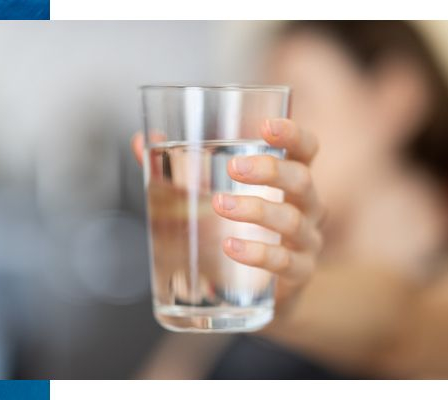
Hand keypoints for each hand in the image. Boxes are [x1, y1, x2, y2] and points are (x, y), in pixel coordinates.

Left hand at [132, 119, 323, 304]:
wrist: (255, 291)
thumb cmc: (237, 229)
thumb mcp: (210, 195)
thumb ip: (177, 168)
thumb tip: (140, 141)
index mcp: (290, 180)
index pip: (306, 149)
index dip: (293, 134)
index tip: (265, 126)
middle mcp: (306, 206)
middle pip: (301, 180)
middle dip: (269, 170)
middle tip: (233, 168)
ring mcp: (306, 241)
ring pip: (291, 220)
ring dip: (255, 209)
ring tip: (220, 205)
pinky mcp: (298, 273)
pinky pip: (285, 262)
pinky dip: (258, 253)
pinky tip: (231, 246)